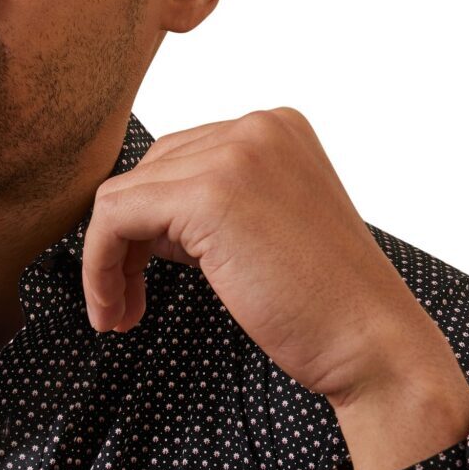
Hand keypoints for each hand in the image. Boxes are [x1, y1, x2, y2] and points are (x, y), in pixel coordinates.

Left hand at [82, 107, 457, 410]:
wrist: (368, 343)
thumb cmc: (320, 305)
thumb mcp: (260, 232)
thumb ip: (206, 208)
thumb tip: (135, 221)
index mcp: (276, 128)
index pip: (176, 162)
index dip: (148, 228)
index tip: (140, 283)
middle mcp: (257, 126)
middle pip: (146, 175)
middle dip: (123, 244)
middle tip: (126, 305)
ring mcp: (235, 152)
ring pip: (121, 197)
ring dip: (107, 262)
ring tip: (118, 314)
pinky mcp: (208, 193)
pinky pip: (113, 218)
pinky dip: (100, 267)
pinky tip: (114, 311)